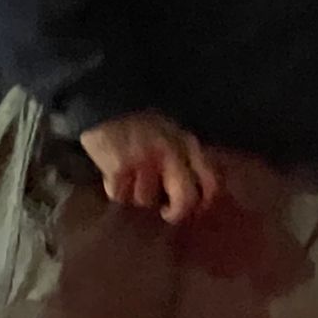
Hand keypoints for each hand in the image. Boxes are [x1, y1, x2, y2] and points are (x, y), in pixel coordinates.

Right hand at [79, 110, 222, 224]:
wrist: (105, 105)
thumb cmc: (142, 123)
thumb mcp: (174, 133)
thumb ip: (187, 158)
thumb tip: (199, 193)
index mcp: (188, 144)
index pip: (211, 181)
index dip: (207, 201)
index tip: (197, 209)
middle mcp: (170, 154)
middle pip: (185, 199)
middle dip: (176, 212)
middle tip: (166, 212)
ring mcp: (144, 162)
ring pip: (147, 200)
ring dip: (137, 196)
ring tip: (131, 180)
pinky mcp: (119, 169)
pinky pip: (121, 196)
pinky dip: (116, 191)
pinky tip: (114, 177)